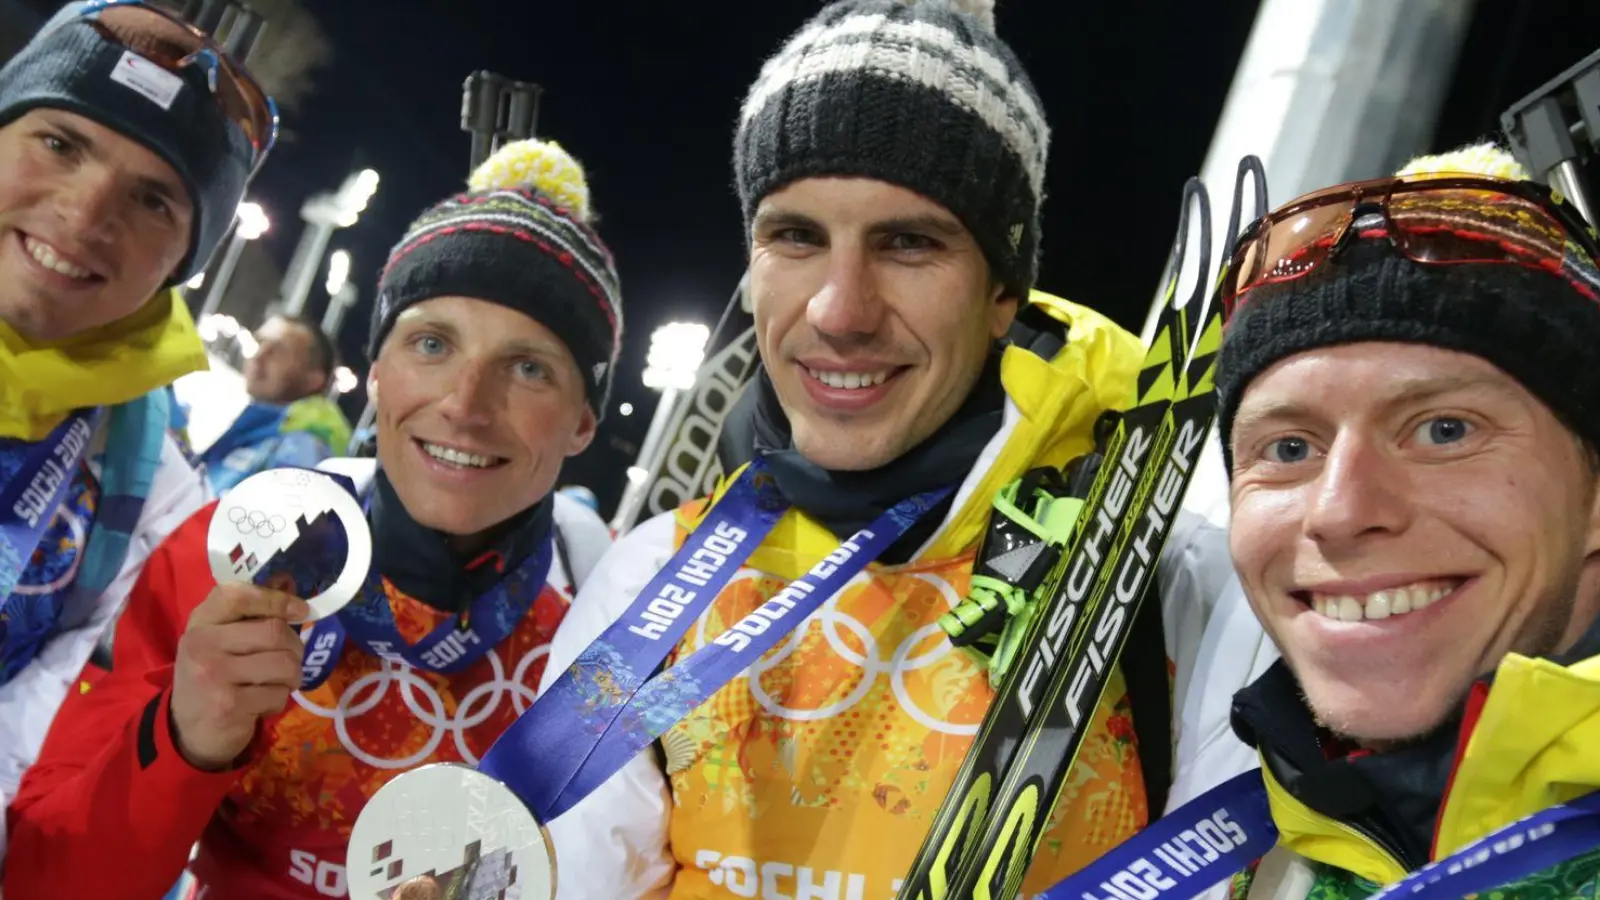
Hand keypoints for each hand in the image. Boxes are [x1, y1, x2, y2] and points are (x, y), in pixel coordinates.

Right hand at [170, 583, 308, 770]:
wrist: (187, 730)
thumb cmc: (213, 677)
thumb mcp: (219, 642)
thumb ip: (249, 619)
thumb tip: (298, 604)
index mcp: (201, 622)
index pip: (238, 596)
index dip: (276, 600)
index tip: (301, 610)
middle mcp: (202, 644)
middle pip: (274, 631)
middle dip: (295, 647)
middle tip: (291, 660)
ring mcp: (213, 675)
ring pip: (284, 663)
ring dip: (292, 677)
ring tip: (278, 683)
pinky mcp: (228, 705)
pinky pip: (278, 694)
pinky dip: (279, 700)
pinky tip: (259, 705)